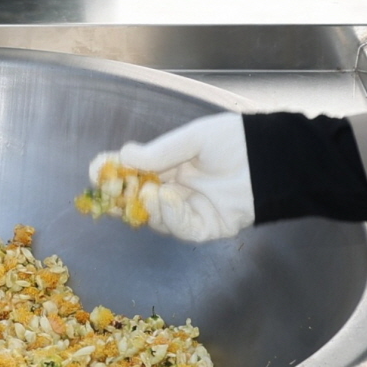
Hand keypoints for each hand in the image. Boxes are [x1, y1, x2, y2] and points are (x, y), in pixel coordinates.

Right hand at [86, 110, 252, 240]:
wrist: (270, 159)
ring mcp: (190, 209)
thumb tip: (124, 156)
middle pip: (139, 200)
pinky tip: (169, 200)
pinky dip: (171, 216)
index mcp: (171, 165)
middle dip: (122, 197)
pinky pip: (181, 228)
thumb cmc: (235, 141)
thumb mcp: (193, 139)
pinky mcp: (206, 227)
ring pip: (157, 217)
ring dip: (148, 206)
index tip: (96, 170)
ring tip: (147, 191)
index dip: (114, 172)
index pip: (135, 172)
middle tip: (108, 192)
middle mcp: (177, 188)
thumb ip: (160, 152)